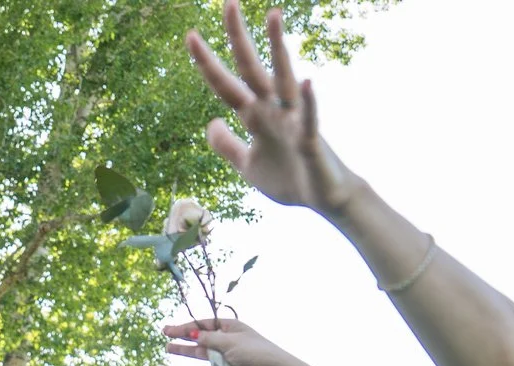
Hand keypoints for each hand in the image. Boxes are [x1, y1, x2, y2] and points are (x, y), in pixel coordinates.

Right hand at [159, 317, 296, 365]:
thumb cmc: (255, 351)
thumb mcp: (230, 341)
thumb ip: (209, 339)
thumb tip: (193, 335)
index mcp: (229, 327)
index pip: (203, 324)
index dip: (186, 326)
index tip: (170, 329)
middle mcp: (226, 341)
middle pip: (199, 337)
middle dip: (182, 336)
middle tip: (165, 334)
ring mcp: (224, 358)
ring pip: (200, 354)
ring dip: (184, 352)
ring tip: (168, 349)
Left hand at [187, 3, 359, 215]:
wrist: (324, 198)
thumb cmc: (289, 178)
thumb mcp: (248, 166)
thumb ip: (227, 146)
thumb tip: (211, 122)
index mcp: (254, 116)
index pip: (225, 85)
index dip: (207, 63)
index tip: (190, 36)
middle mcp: (272, 109)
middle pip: (250, 68)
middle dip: (238, 38)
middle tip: (228, 3)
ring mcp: (293, 120)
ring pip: (284, 78)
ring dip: (278, 48)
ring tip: (273, 16)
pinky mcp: (310, 139)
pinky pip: (309, 117)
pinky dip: (309, 101)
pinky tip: (307, 82)